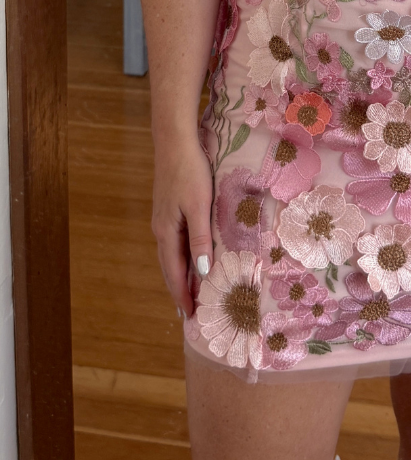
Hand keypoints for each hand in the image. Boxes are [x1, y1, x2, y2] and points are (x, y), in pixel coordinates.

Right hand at [151, 131, 213, 316]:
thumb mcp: (199, 206)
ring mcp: (162, 218)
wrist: (175, 142)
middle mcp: (160, 229)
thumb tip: (202, 272)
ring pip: (170, 255)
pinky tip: (189, 258)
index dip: (182, 295)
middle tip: (188, 313)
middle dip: (178, 290)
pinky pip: (173, 242)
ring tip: (189, 292)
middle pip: (169, 267)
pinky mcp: (168, 209)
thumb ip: (200, 239)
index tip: (189, 317)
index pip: (174, 272)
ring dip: (179, 275)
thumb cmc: (190, 172)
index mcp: (166, 231)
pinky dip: (180, 257)